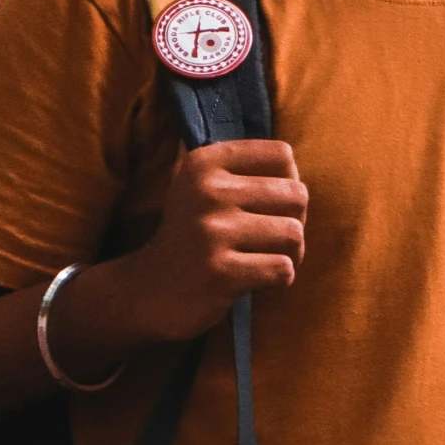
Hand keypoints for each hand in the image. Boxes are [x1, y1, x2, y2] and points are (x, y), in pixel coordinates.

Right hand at [48, 140, 307, 376]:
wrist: (148, 290)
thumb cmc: (191, 233)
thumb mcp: (198, 185)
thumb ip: (237, 161)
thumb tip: (288, 154)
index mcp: (203, 163)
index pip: (282, 156)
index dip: (289, 182)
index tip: (270, 204)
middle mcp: (205, 192)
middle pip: (296, 195)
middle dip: (295, 221)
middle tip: (272, 238)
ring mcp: (211, 234)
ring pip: (294, 233)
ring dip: (292, 253)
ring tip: (267, 258)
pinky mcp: (220, 274)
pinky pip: (282, 269)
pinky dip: (281, 277)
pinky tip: (260, 279)